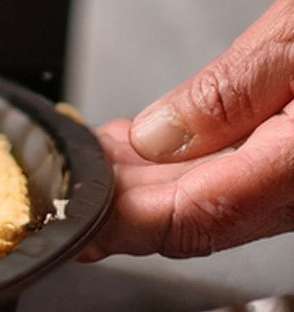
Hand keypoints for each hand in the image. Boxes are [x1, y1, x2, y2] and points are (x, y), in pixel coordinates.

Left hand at [85, 0, 293, 257]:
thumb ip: (232, 89)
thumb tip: (156, 137)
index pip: (194, 216)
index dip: (119, 222)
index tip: (68, 216)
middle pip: (201, 219)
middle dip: (122, 204)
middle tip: (62, 181)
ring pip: (222, 207)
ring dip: (151, 191)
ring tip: (93, 163)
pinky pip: (248, 187)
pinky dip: (194, 174)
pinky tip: (154, 154)